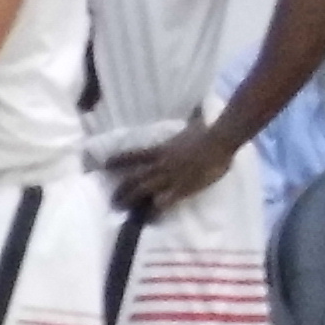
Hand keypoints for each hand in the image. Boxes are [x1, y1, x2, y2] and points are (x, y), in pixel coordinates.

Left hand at [106, 124, 238, 215]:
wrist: (219, 143)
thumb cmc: (206, 133)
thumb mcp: (191, 125)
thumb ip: (189, 119)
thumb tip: (196, 107)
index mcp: (160, 150)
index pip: (133, 155)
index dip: (118, 160)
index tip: (106, 165)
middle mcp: (160, 164)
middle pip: (134, 178)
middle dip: (122, 190)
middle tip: (113, 200)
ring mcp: (170, 177)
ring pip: (143, 191)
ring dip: (132, 201)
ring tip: (124, 210)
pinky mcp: (182, 189)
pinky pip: (164, 202)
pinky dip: (156, 210)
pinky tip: (150, 218)